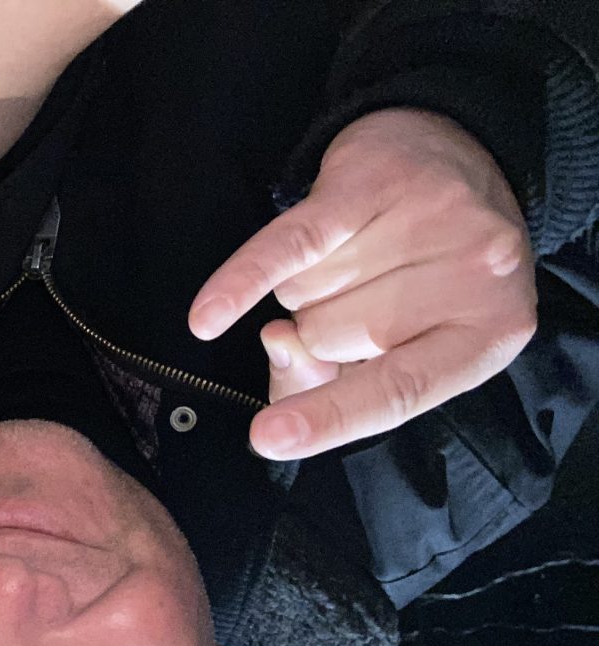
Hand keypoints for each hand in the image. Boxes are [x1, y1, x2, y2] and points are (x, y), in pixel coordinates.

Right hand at [188, 108, 537, 459]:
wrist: (454, 155)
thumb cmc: (422, 274)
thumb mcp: (403, 347)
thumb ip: (333, 381)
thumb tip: (278, 345)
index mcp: (490, 333)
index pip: (398, 390)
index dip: (330, 416)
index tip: (268, 438)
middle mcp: (474, 273)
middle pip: (331, 339)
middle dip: (318, 331)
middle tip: (355, 296)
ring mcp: (428, 221)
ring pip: (305, 294)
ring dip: (303, 290)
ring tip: (344, 262)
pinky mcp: (372, 182)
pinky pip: (289, 245)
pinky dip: (242, 281)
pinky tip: (206, 317)